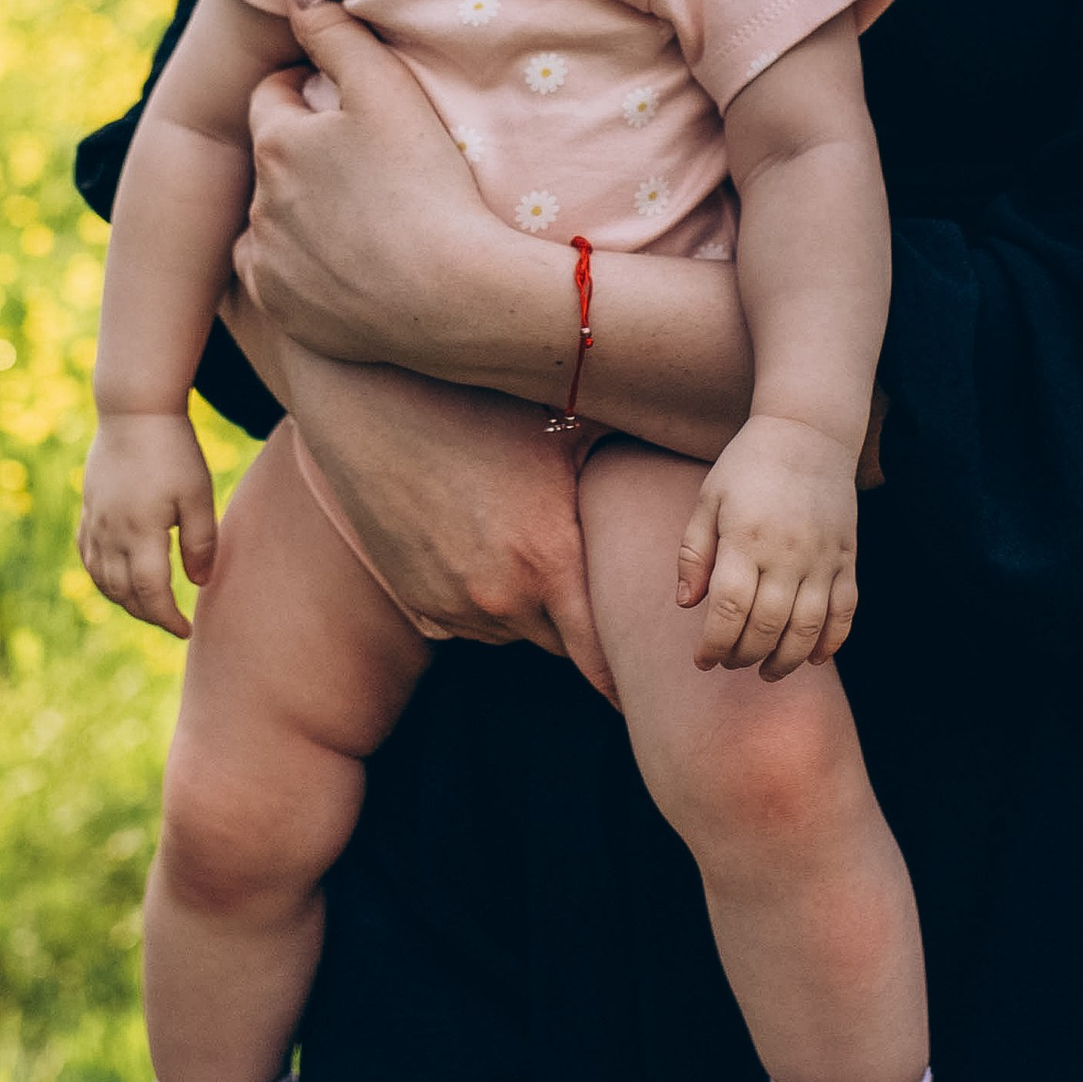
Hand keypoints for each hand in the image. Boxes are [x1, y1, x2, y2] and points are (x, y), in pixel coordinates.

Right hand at [76, 410, 217, 638]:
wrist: (133, 410)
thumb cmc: (174, 450)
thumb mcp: (198, 495)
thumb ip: (201, 542)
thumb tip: (199, 584)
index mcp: (141, 533)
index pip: (150, 593)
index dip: (167, 618)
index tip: (187, 630)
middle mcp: (111, 533)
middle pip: (123, 592)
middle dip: (147, 614)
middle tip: (171, 621)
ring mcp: (95, 521)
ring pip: (100, 578)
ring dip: (122, 599)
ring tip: (147, 605)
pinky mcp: (88, 508)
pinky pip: (87, 555)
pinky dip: (100, 576)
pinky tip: (114, 578)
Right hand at [233, 306, 617, 699]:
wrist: (369, 398)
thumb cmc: (480, 401)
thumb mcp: (567, 424)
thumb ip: (636, 448)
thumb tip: (712, 433)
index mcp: (548, 561)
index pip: (601, 658)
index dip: (627, 675)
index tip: (650, 682)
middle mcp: (500, 598)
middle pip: (561, 644)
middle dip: (580, 622)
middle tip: (597, 594)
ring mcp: (450, 604)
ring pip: (511, 633)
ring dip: (529, 612)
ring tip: (532, 556)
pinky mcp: (412, 599)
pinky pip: (465, 623)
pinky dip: (482, 602)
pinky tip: (484, 549)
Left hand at [235, 0, 495, 369]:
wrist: (457, 296)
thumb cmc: (428, 185)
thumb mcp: (388, 90)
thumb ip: (336, 32)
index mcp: (277, 144)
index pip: (272, 98)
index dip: (306, 92)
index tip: (342, 103)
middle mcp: (258, 205)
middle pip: (272, 161)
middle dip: (303, 153)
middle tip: (361, 161)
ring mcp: (268, 263)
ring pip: (271, 220)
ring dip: (297, 211)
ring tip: (358, 215)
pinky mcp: (283, 311)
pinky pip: (276, 277)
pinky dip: (298, 267)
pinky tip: (343, 263)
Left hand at [675, 416, 858, 683]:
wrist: (808, 432)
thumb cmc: (749, 466)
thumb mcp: (709, 500)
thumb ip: (694, 553)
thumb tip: (686, 605)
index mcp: (746, 538)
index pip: (729, 608)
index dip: (714, 644)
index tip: (702, 660)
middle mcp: (788, 552)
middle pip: (767, 625)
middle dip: (744, 656)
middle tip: (729, 663)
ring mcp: (823, 557)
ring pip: (808, 627)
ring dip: (786, 660)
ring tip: (766, 671)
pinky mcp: (848, 557)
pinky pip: (845, 610)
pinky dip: (832, 641)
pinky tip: (813, 658)